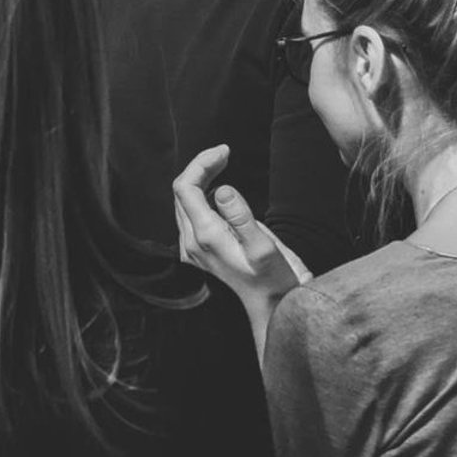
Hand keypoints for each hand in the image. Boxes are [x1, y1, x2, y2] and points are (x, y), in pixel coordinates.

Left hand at [172, 144, 312, 305]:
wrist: (273, 305)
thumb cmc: (274, 278)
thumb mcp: (265, 247)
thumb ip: (241, 217)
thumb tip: (221, 190)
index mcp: (205, 237)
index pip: (185, 188)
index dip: (201, 163)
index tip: (225, 151)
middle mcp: (191, 243)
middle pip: (182, 192)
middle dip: (201, 167)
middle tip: (226, 153)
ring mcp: (193, 248)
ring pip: (184, 202)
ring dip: (199, 178)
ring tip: (223, 163)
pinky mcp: (199, 250)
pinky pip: (191, 214)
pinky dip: (200, 194)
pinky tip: (217, 187)